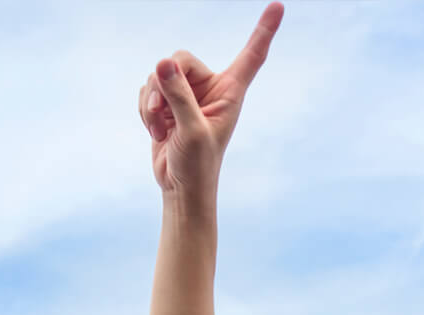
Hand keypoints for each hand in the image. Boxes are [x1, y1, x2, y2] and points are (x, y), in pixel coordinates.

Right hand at [137, 3, 283, 196]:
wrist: (180, 188)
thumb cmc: (198, 165)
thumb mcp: (192, 131)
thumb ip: (179, 96)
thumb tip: (163, 64)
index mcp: (230, 93)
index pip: (252, 55)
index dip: (264, 30)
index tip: (279, 5)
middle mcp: (211, 89)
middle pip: (180, 58)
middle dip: (163, 82)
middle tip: (160, 111)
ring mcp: (187, 95)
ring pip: (158, 74)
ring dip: (151, 101)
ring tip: (159, 128)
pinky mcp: (167, 103)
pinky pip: (147, 88)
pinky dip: (144, 108)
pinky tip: (154, 130)